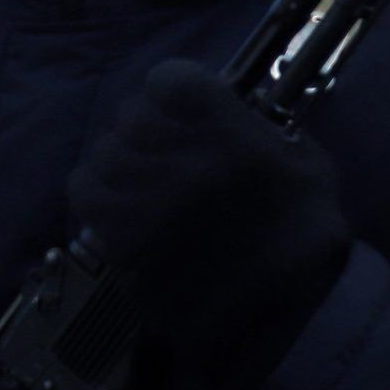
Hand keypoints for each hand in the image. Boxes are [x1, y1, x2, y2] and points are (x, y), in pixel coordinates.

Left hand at [68, 60, 350, 389]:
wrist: (273, 311)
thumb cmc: (301, 234)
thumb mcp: (303, 162)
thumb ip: (261, 126)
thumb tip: (229, 106)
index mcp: (230, 132)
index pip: (170, 78)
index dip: (176, 90)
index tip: (186, 106)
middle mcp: (181, 157)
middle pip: (133, 113)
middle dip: (150, 127)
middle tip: (171, 150)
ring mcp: (144, 196)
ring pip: (105, 150)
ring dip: (124, 160)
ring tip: (150, 182)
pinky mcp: (118, 234)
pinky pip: (85, 189)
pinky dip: (101, 191)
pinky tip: (127, 205)